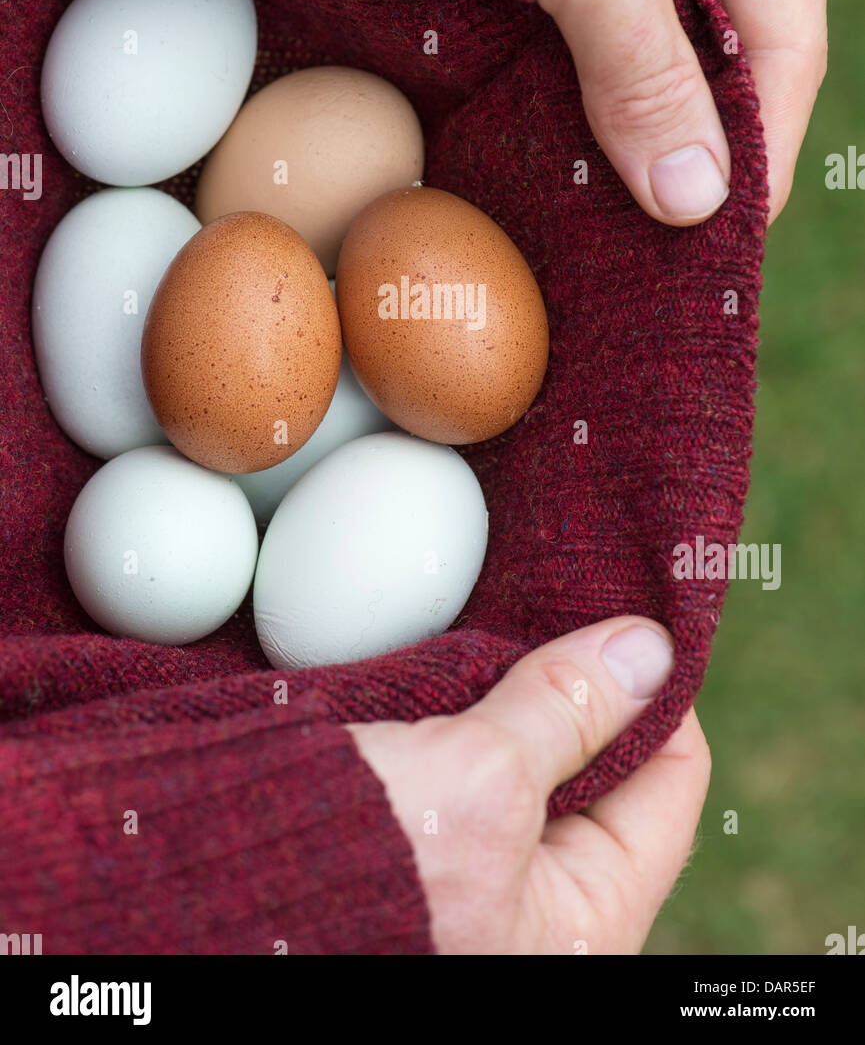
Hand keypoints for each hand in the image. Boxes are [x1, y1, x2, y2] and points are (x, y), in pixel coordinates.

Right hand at [349, 619, 709, 953]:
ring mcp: (478, 872)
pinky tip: (451, 656)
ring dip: (519, 684)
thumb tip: (649, 649)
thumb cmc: (356, 871)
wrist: (211, 895)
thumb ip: (569, 711)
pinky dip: (468, 704)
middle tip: (562, 599)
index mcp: (585, 921)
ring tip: (505, 616)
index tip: (632, 612)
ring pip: (533, 753)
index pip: (671, 781)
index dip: (660, 689)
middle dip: (584, 681)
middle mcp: (538, 904)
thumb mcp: (482, 784)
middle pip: (605, 764)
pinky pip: (471, 760)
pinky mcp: (421, 841)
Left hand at [538, 0, 826, 225]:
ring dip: (636, 140)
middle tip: (667, 245)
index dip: (759, 145)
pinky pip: (598, 53)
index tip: (722, 231)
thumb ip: (643, 74)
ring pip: (659, 63)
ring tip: (618, 224)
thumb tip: (694, 201)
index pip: (786, 39)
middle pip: (726, 58)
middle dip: (695, 150)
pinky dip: (586, 111)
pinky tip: (570, 168)